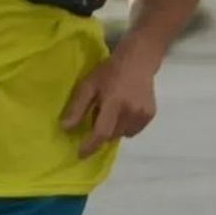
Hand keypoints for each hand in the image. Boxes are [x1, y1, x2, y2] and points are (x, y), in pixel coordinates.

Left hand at [60, 39, 159, 158]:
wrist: (138, 60)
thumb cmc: (109, 71)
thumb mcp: (88, 85)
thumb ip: (77, 107)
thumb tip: (65, 128)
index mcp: (114, 103)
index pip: (102, 132)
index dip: (90, 146)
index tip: (80, 154)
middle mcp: (131, 111)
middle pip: (111, 135)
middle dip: (101, 132)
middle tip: (97, 114)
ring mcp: (143, 114)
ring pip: (122, 134)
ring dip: (113, 129)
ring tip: (111, 111)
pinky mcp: (150, 115)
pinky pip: (132, 130)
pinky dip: (124, 126)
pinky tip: (124, 110)